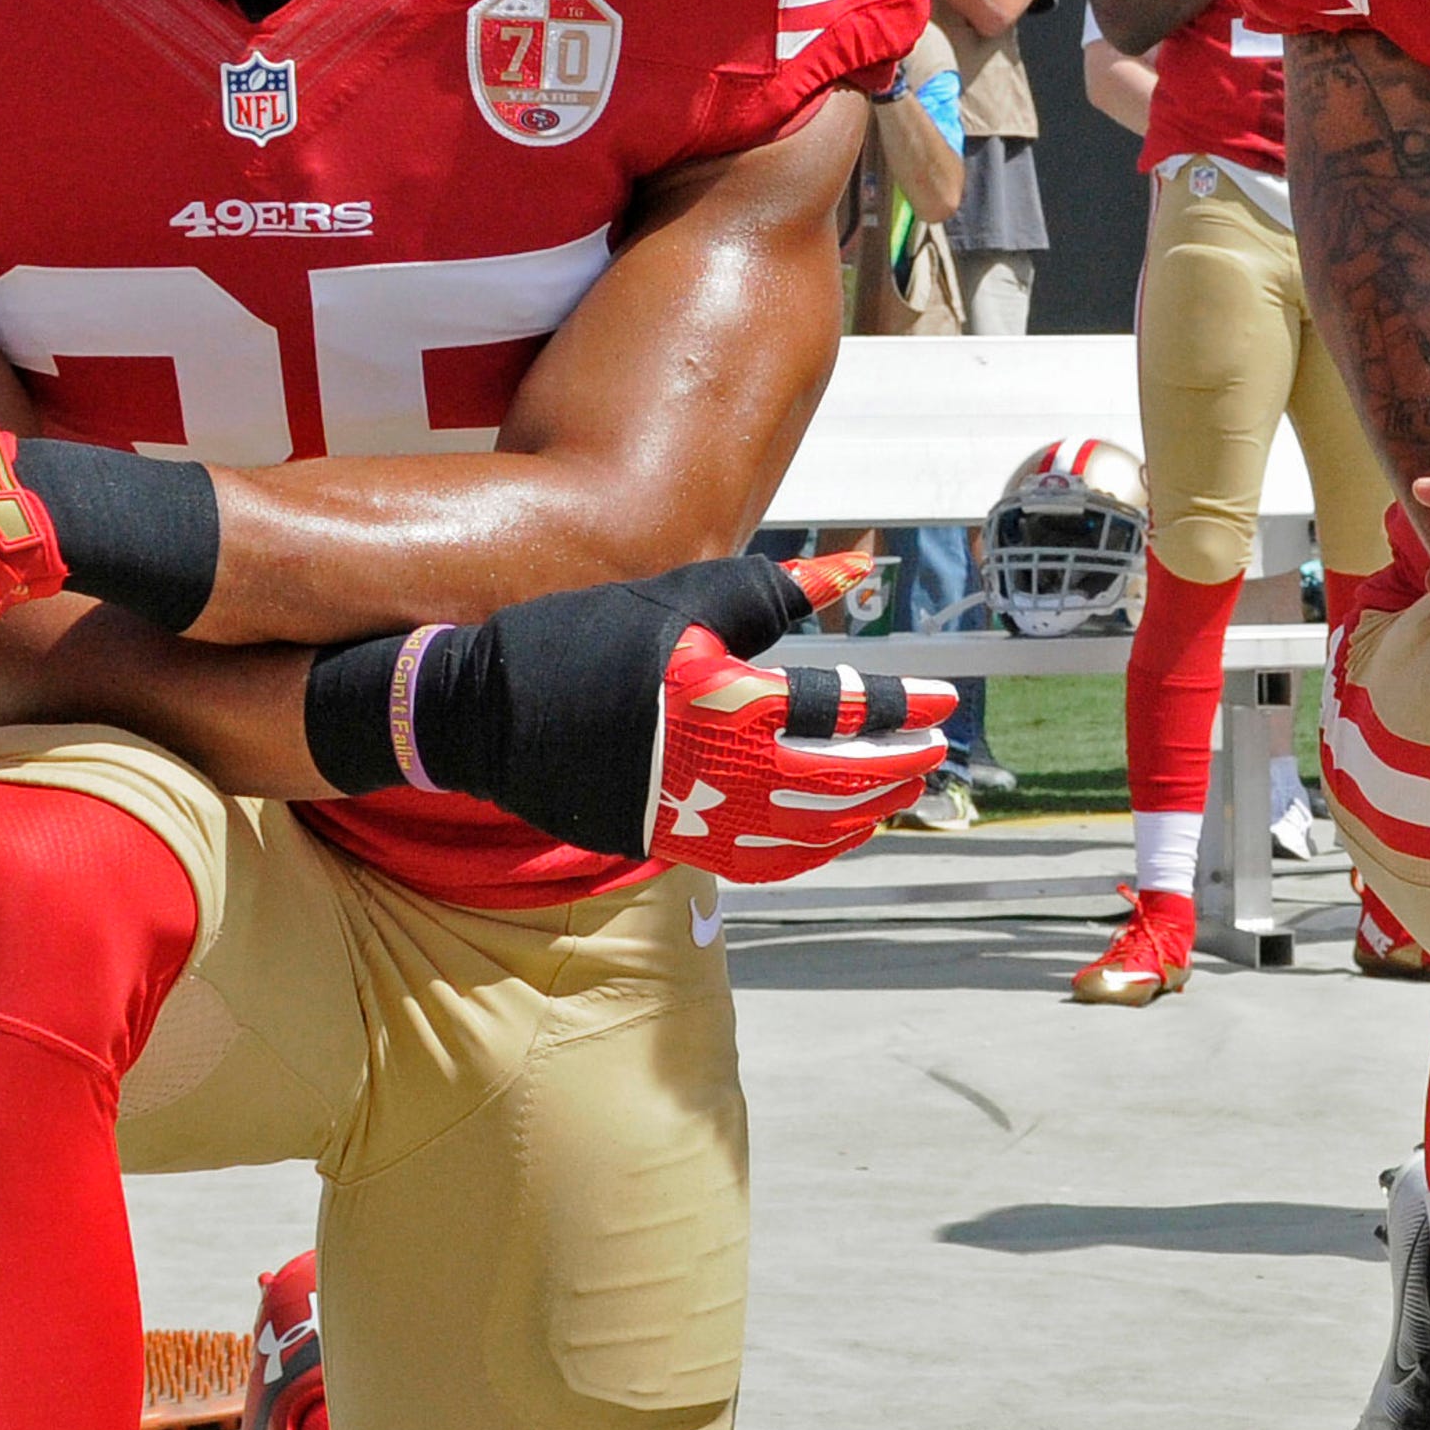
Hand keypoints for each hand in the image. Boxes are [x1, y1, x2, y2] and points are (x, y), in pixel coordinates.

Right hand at [376, 548, 954, 878]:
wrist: (485, 711)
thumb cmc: (586, 638)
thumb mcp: (682, 597)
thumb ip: (775, 589)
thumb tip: (858, 568)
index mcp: (725, 697)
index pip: (840, 708)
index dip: (901, 705)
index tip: (944, 700)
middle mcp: (715, 767)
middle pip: (838, 780)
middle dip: (897, 767)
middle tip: (935, 752)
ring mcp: (690, 815)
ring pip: (806, 832)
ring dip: (864, 814)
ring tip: (899, 793)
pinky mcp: (666, 842)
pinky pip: (760, 861)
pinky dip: (809, 851)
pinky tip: (836, 834)